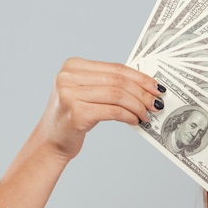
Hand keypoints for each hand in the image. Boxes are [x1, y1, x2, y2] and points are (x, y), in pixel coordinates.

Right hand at [37, 58, 164, 161]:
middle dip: (142, 93)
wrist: (51, 141)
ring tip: (145, 114)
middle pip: (118, 81)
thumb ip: (108, 85)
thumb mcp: (86, 93)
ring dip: (137, 106)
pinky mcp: (76, 113)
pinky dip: (128, 116)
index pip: (115, 68)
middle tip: (156, 103)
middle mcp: (68, 77)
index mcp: (73, 66)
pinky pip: (113, 111)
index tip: (156, 87)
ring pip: (117, 95)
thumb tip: (144, 86)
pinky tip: (135, 121)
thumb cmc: (73, 117)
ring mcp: (70, 94)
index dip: (140, 77)